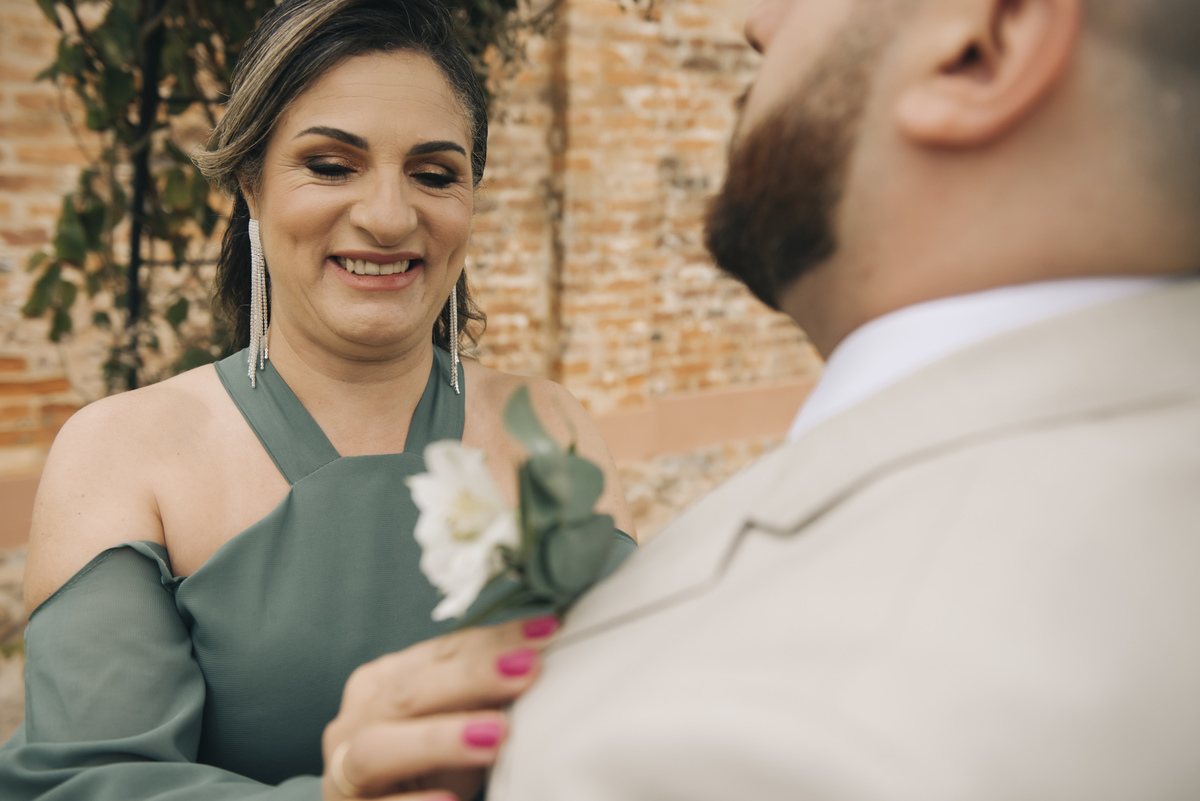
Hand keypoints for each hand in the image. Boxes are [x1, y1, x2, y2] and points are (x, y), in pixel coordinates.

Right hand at [321, 615, 557, 799]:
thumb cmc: (425, 769)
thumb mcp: (454, 726)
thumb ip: (481, 697)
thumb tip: (537, 660)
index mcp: (382, 682)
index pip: (441, 652)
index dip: (493, 641)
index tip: (543, 632)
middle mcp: (356, 720)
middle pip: (407, 690)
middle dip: (470, 677)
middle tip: (525, 669)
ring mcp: (343, 772)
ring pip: (377, 747)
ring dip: (437, 739)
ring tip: (495, 735)